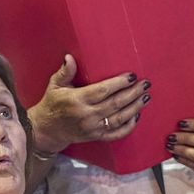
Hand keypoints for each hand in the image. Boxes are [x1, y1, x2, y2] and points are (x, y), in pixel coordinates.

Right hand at [28, 55, 149, 153]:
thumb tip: (70, 57)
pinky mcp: (96, 137)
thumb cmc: (52, 104)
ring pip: (119, 118)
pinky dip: (128, 126)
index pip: (103, 90)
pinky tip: (137, 116)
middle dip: (133, 93)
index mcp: (78, 99)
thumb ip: (65, 72)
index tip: (132, 76)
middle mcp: (87, 115)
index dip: (120, 83)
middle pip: (116, 103)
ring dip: (135, 107)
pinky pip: (116, 134)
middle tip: (145, 84)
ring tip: (145, 97)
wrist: (47, 130)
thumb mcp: (55, 85)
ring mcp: (93, 128)